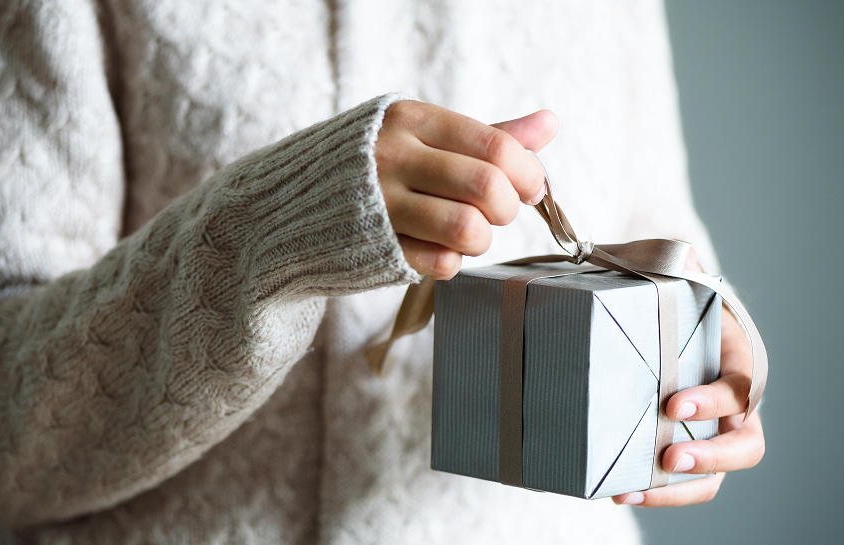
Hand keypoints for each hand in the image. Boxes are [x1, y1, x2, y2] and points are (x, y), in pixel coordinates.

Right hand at [376, 101, 558, 278]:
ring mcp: (381, 205)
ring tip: (469, 233)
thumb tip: (549, 123)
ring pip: (467, 229)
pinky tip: (436, 247)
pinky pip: (440, 263)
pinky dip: (451, 261)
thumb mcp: (423, 136)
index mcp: (412, 121)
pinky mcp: (376, 248)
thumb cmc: (374, 165)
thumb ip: (487, 134)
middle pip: (487, 187)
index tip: (529, 187)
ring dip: (482, 239)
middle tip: (498, 212)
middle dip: (508, 207)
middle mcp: (394, 158)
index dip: (527, 173)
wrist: (294, 202)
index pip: (494, 146)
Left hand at [612, 252, 765, 506]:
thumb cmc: (667, 297)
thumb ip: (676, 263)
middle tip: (670, 455)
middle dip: (713, 455)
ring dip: (681, 488)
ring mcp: (709, 432)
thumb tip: (682, 252)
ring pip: (716, 475)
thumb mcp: (672, 276)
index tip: (673, 404)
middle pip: (746, 442)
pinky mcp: (681, 448)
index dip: (716, 400)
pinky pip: (680, 484)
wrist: (646, 320)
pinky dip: (656, 492)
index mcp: (736, 358)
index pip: (743, 385)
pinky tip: (619, 490)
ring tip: (636, 487)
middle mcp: (731, 402)